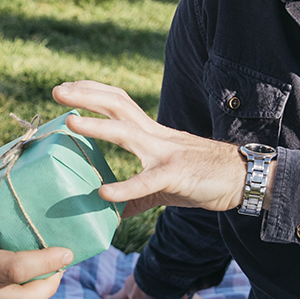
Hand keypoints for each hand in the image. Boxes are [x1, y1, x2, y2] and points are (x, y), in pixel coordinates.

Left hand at [51, 81, 247, 216]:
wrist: (242, 179)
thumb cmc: (203, 178)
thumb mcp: (163, 184)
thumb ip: (135, 195)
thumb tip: (112, 211)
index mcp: (151, 133)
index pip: (118, 101)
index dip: (92, 91)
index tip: (67, 87)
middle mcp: (155, 136)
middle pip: (117, 104)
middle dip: (86, 94)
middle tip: (57, 90)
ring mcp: (165, 153)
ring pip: (127, 132)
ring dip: (96, 126)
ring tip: (69, 123)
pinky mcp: (177, 175)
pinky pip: (147, 182)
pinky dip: (125, 187)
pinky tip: (103, 193)